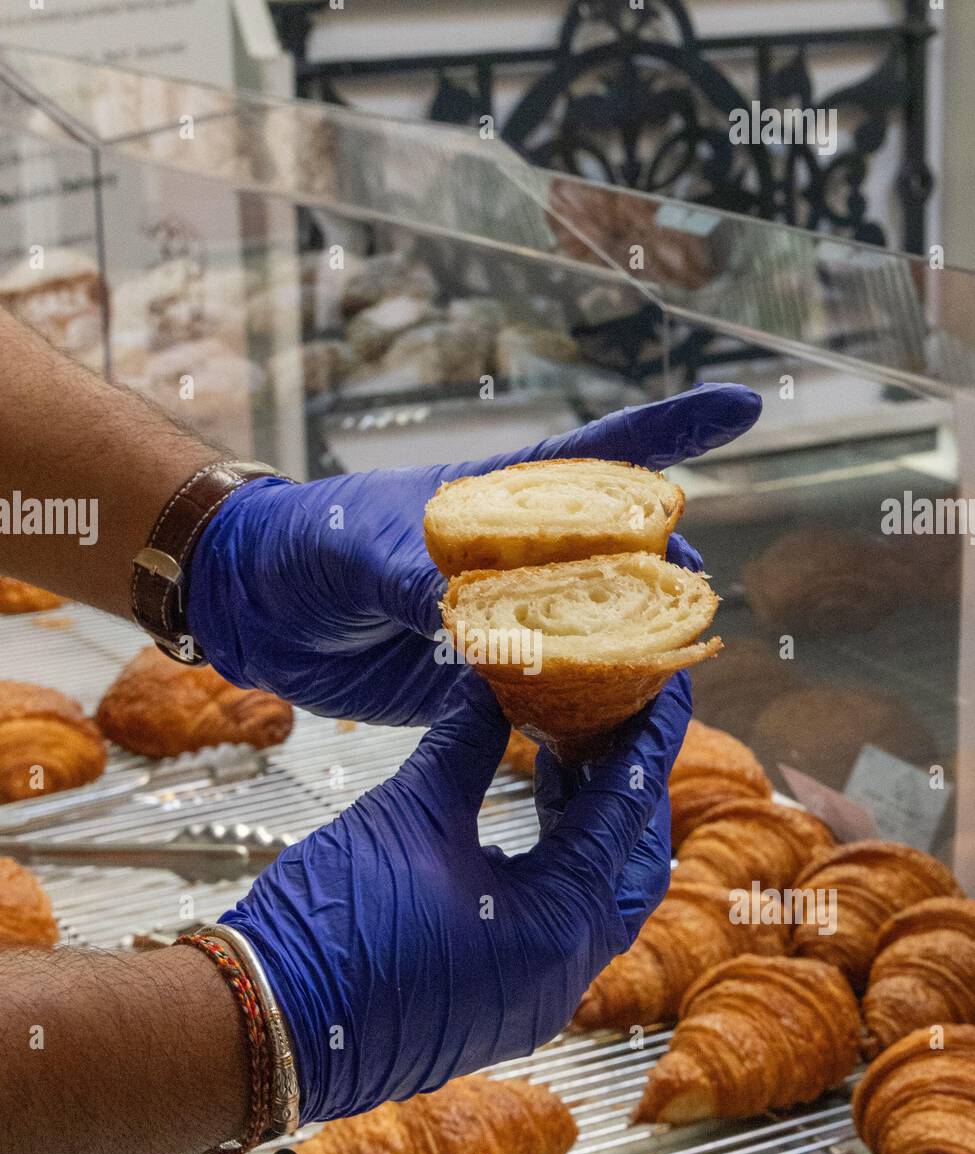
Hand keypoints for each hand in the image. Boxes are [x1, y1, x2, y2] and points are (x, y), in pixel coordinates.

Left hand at [186, 383, 759, 723]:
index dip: (675, 429)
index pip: (603, 457)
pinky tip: (612, 738)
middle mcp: (520, 560)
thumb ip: (421, 578)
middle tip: (691, 604)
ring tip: (667, 684)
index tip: (746, 407)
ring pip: (598, 638)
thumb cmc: (309, 541)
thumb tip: (485, 629)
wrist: (257, 608)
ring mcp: (507, 622)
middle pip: (622, 561)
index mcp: (503, 503)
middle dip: (667, 575)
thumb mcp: (362, 547)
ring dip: (636, 658)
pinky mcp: (482, 683)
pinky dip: (583, 718)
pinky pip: (549, 701)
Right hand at [218, 668, 690, 1121]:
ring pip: (595, 906)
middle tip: (616, 727)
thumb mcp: (410, 815)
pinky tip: (528, 825)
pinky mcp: (498, 1007)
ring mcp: (531, 1000)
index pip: (623, 816)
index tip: (662, 690)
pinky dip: (556, 873)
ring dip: (591, 835)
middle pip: (631, 871)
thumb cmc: (337, 923)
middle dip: (630, 796)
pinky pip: (556, 932)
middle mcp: (562, 976)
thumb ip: (467, 746)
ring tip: (569, 759)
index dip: (644, 743)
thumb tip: (492, 685)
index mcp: (557, 927)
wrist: (266, 1026)